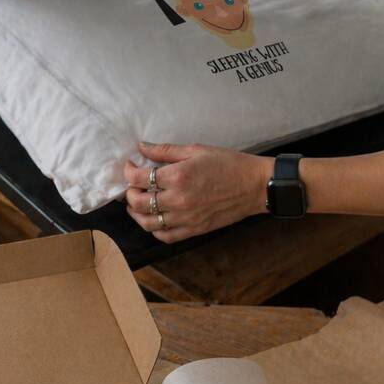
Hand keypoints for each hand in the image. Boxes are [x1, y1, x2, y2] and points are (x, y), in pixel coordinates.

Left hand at [124, 142, 270, 242]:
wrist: (254, 186)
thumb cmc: (228, 164)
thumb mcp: (196, 150)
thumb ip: (165, 151)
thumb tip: (142, 147)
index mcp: (177, 176)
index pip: (138, 178)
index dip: (128, 171)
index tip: (130, 166)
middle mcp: (178, 200)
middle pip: (138, 202)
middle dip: (129, 193)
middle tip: (132, 185)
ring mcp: (185, 218)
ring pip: (147, 222)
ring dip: (136, 213)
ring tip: (137, 204)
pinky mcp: (193, 230)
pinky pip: (165, 236)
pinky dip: (154, 229)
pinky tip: (154, 219)